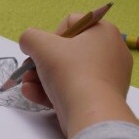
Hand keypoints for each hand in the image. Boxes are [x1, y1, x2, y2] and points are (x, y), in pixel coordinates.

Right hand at [16, 14, 137, 138]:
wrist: (92, 115)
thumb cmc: (71, 72)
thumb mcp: (41, 45)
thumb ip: (30, 37)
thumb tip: (29, 44)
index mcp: (104, 32)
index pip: (72, 23)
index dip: (52, 35)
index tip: (44, 50)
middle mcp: (112, 53)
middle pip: (68, 51)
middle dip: (42, 61)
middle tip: (29, 70)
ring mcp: (109, 78)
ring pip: (69, 72)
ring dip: (42, 77)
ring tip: (27, 85)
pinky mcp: (103, 99)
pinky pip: (75, 90)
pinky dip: (54, 91)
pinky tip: (33, 94)